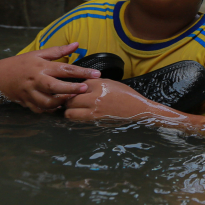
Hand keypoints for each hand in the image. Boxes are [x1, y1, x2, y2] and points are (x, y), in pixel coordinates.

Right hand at [0, 42, 100, 112]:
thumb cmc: (20, 63)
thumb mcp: (38, 54)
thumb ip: (58, 51)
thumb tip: (76, 44)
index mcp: (42, 66)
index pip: (65, 69)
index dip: (82, 72)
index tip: (96, 74)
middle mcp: (37, 80)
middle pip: (56, 86)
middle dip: (72, 88)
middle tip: (85, 88)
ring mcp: (31, 93)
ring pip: (48, 101)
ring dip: (62, 101)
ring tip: (73, 99)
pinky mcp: (27, 103)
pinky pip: (41, 109)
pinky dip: (51, 109)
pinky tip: (60, 106)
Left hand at [63, 79, 182, 121]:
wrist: (137, 109)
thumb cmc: (126, 94)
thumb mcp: (111, 82)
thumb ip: (95, 83)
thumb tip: (80, 85)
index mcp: (99, 85)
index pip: (78, 85)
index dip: (76, 87)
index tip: (76, 89)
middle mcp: (95, 98)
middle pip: (70, 99)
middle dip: (67, 99)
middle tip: (68, 99)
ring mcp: (94, 111)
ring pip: (70, 112)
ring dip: (69, 110)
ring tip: (72, 108)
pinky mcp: (96, 121)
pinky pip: (78, 120)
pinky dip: (75, 117)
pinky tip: (79, 114)